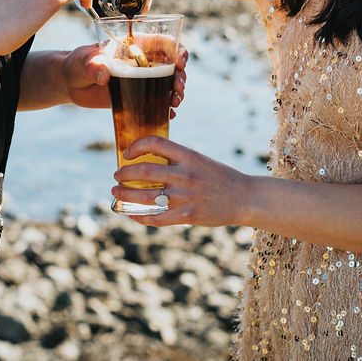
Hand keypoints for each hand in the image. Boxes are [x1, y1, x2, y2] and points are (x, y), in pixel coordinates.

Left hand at [61, 45, 188, 115]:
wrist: (71, 83)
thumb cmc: (78, 63)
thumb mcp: (84, 60)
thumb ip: (93, 64)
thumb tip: (104, 75)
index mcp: (136, 45)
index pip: (164, 42)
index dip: (177, 50)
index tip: (180, 63)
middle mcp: (144, 61)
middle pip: (173, 65)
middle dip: (181, 76)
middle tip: (177, 89)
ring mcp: (143, 79)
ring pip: (169, 83)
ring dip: (177, 92)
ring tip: (175, 102)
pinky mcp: (139, 96)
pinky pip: (158, 101)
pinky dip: (166, 108)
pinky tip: (169, 114)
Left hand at [111, 137, 250, 227]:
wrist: (244, 197)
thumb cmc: (219, 177)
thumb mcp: (199, 160)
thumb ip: (176, 160)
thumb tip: (147, 161)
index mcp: (188, 156)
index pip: (155, 143)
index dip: (136, 146)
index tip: (127, 154)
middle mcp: (185, 174)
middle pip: (144, 172)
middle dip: (124, 174)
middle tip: (116, 176)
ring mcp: (186, 196)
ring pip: (145, 197)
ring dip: (125, 195)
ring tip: (116, 193)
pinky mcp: (188, 216)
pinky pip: (156, 218)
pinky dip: (140, 217)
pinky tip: (132, 214)